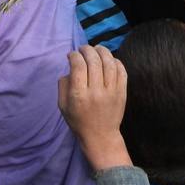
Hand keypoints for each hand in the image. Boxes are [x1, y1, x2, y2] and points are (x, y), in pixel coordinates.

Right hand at [57, 44, 131, 170]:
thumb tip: (70, 67)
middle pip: (94, 61)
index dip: (74, 55)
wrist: (100, 136)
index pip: (78, 66)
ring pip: (109, 63)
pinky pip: (121, 71)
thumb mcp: (62, 105)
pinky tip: (109, 59)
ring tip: (97, 48)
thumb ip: (63, 85)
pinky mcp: (122, 92)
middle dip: (87, 50)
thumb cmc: (78, 120)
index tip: (71, 55)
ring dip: (102, 51)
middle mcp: (96, 91)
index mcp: (79, 95)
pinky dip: (116, 61)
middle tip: (83, 49)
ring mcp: (111, 91)